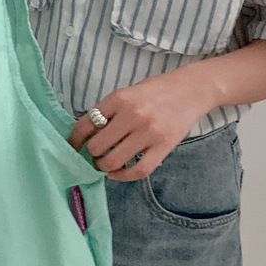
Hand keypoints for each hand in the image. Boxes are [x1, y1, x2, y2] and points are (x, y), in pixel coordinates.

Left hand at [67, 67, 215, 181]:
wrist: (193, 89)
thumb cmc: (157, 90)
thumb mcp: (128, 92)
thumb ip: (109, 111)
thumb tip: (86, 135)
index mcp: (119, 98)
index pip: (85, 124)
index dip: (74, 140)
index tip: (72, 147)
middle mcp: (132, 114)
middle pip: (96, 146)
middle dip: (91, 154)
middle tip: (93, 155)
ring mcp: (149, 132)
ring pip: (113, 161)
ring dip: (104, 166)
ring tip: (104, 164)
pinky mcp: (164, 146)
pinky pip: (138, 170)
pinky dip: (123, 176)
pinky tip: (117, 173)